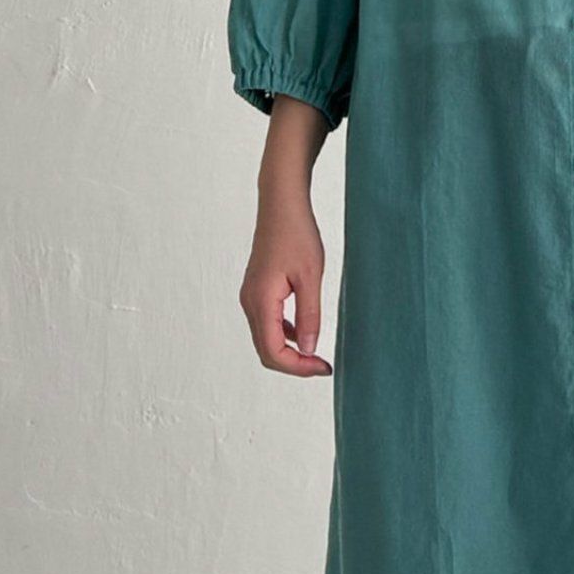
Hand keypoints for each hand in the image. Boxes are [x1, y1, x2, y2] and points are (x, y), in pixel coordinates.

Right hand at [241, 198, 330, 377]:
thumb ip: (309, 316)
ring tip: (317, 353)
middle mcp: (249, 302)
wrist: (281, 205)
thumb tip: (309, 349)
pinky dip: (285, 336)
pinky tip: (306, 332)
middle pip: (266, 351)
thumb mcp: (311, 277)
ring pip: (266, 339)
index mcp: (261, 301)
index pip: (273, 352)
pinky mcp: (257, 291)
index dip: (298, 367)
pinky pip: (267, 324)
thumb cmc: (297, 234)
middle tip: (323, 366)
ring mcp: (250, 297)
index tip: (324, 367)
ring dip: (290, 351)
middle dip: (294, 364)